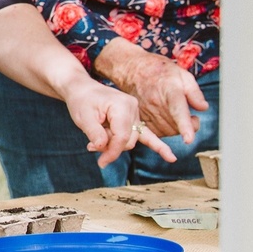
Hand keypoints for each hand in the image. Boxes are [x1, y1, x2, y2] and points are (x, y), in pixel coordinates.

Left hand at [58, 78, 174, 165]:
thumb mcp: (83, 117)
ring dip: (115, 144)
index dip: (112, 152)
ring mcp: (136, 114)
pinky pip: (147, 134)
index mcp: (123, 106)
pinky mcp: (135, 119)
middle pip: (128, 140)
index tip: (101, 162)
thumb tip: (102, 147)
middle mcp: (133, 109)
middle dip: (111, 147)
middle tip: (91, 144)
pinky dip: (158, 146)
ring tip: (96, 138)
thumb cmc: (81, 101)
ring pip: (131, 140)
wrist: (82, 89)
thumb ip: (94, 133)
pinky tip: (171, 157)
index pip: (122, 137)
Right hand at [95, 40, 206, 143]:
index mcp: (169, 90)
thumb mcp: (182, 73)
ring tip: (180, 118)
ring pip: (166, 131)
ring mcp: (146, 110)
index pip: (178, 110)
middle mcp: (155, 102)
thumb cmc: (159, 70)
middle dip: (189, 126)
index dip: (184, 126)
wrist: (132, 68)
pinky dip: (165, 130)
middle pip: (175, 126)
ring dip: (177, 129)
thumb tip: (203, 108)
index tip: (189, 139)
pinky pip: (155, 132)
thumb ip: (194, 92)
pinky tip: (169, 121)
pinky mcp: (139, 117)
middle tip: (193, 118)